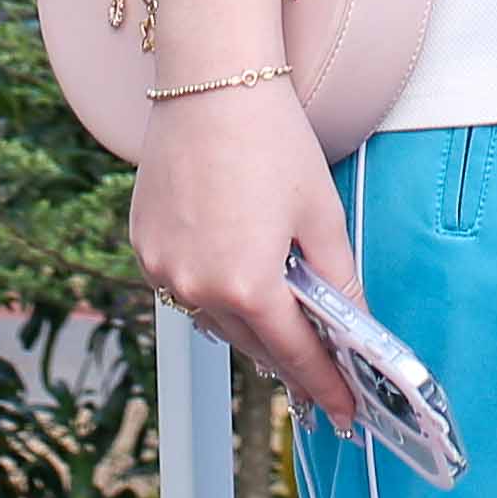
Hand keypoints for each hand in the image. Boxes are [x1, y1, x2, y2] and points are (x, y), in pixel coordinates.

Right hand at [125, 76, 365, 422]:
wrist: (211, 83)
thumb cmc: (273, 141)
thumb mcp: (320, 214)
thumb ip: (337, 279)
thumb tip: (353, 325)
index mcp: (247, 284)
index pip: (295, 355)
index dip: (324, 386)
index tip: (344, 413)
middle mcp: (196, 287)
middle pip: (253, 344)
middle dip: (290, 362)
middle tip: (322, 380)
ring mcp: (162, 269)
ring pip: (214, 320)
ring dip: (250, 328)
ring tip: (284, 332)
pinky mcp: (143, 247)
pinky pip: (184, 289)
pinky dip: (214, 294)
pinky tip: (237, 284)